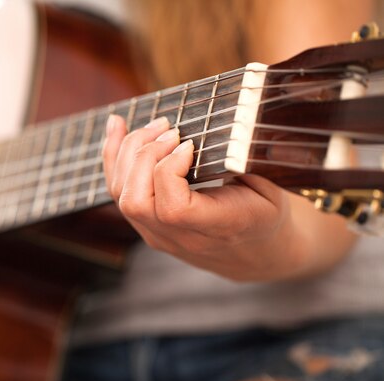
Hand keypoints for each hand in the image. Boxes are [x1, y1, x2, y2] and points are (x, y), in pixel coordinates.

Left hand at [102, 114, 311, 281]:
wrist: (256, 253)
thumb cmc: (266, 212)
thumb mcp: (270, 188)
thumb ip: (243, 162)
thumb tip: (223, 123)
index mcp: (218, 229)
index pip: (173, 208)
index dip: (170, 169)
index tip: (190, 144)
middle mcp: (182, 239)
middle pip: (136, 202)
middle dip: (144, 155)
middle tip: (169, 128)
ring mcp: (159, 236)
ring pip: (121, 196)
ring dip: (127, 152)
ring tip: (153, 125)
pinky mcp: (146, 227)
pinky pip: (118, 193)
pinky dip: (114, 158)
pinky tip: (117, 128)